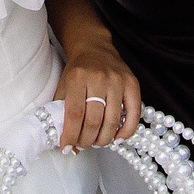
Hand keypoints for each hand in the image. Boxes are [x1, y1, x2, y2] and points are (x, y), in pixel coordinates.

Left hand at [54, 33, 142, 152]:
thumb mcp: (63, 86)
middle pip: (94, 120)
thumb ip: (60, 112)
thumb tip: (66, 142)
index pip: (74, 114)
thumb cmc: (77, 71)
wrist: (94, 47)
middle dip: (87, 140)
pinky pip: (134, 114)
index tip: (66, 146)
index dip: (70, 135)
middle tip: (82, 145)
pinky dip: (126, 131)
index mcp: (77, 77)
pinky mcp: (132, 83)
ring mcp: (118, 80)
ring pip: (112, 121)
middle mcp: (99, 78)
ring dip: (104, 139)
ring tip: (96, 142)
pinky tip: (117, 138)